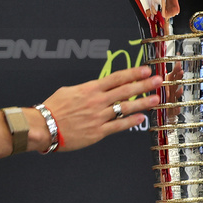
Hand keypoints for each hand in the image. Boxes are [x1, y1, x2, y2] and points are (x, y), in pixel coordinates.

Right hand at [43, 66, 162, 151]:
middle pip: (125, 90)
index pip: (116, 78)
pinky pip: (118, 126)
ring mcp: (98, 117)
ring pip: (125, 108)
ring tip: (155, 99)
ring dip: (142, 103)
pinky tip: (141, 118)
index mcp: (90, 89)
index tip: (146, 70)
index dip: (133, 73)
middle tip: (158, 80)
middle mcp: (97, 101)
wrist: (44, 126)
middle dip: (144, 85)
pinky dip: (130, 122)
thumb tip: (97, 88)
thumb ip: (86, 90)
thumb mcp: (68, 91)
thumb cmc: (53, 108)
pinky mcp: (98, 132)